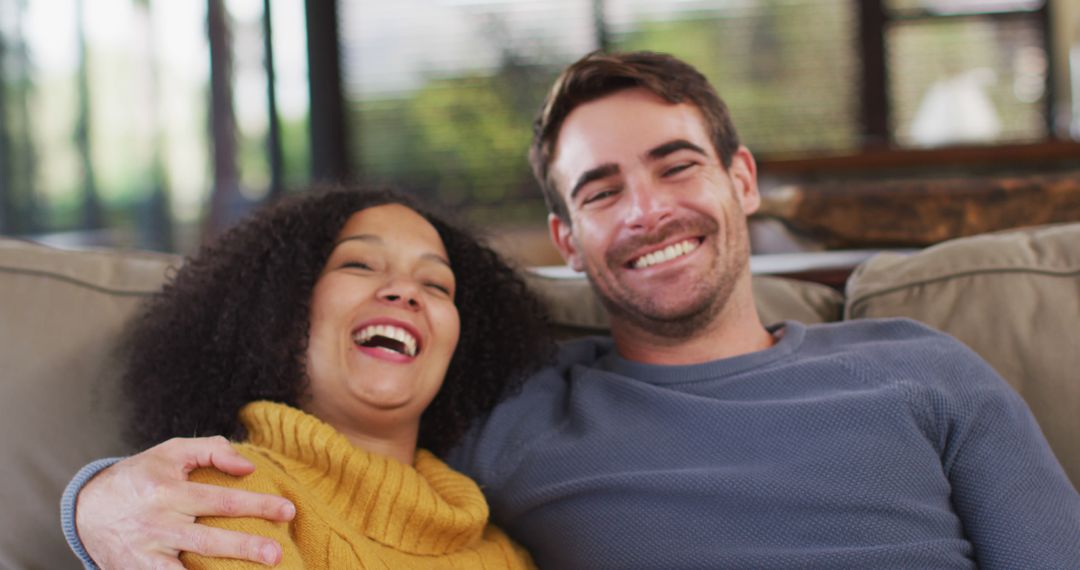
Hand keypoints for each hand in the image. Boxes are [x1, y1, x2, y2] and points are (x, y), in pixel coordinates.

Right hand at [75, 436, 295, 567]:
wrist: (87, 508)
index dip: (257, 505)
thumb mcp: (171, 452)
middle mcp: (158, 524)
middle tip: (276, 554)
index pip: (221, 500)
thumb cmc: (141, 476)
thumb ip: (212, 451)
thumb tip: (249, 467)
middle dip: (245, 548)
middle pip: (209, 540)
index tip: (288, 511)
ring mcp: (147, 552)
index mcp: (168, 492)